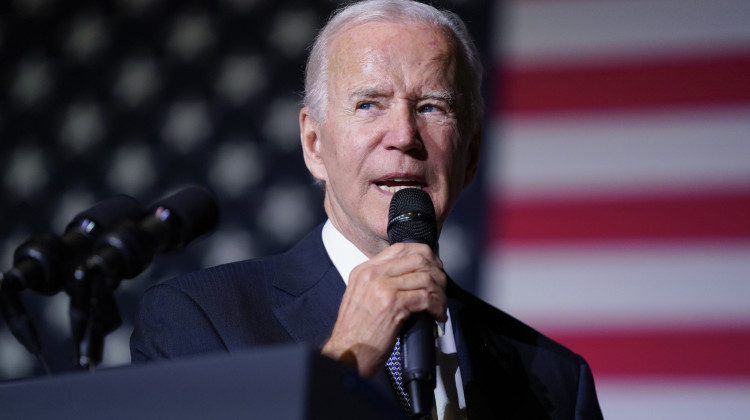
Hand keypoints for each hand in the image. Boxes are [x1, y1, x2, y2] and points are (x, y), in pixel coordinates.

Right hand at [321, 242, 446, 377]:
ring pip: (425, 278)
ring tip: (440, 305)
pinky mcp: (393, 305)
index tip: (433, 268)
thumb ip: (380, 283)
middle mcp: (372, 275)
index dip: (424, 255)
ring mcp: (382, 288)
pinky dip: (437, 307)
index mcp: (364, 271)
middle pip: (417, 259)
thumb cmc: (355, 333)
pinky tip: (436, 315)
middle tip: (441, 288)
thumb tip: (410, 278)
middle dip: (436, 273)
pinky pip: (426, 297)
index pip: (400, 248)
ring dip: (439, 293)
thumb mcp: (361, 298)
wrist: (346, 354)